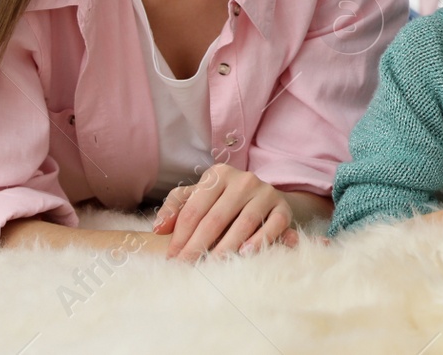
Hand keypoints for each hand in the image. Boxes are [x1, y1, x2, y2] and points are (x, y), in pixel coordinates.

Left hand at [152, 164, 298, 260]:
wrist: (262, 199)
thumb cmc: (221, 202)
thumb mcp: (196, 197)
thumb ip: (174, 207)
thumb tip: (159, 228)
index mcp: (219, 174)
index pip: (194, 208)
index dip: (180, 236)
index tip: (171, 258)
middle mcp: (243, 180)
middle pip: (215, 218)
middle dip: (197, 245)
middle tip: (186, 267)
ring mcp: (265, 192)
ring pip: (243, 223)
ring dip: (225, 248)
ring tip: (210, 266)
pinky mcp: (283, 208)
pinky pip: (273, 226)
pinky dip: (260, 241)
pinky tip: (245, 254)